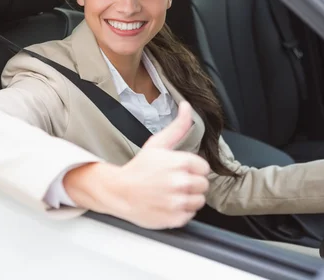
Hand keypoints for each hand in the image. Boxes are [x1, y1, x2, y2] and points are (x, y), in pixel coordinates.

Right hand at [64, 102, 209, 228]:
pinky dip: (180, 212)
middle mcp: (181, 182)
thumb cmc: (138, 168)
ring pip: (199, 201)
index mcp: (181, 162)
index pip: (204, 168)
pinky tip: (167, 204)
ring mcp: (178, 202)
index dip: (192, 169)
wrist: (119, 191)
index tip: (180, 170)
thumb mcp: (158, 143)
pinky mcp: (175, 218)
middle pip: (203, 185)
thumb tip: (187, 106)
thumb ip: (178, 126)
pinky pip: (190, 215)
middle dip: (191, 183)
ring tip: (170, 193)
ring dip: (187, 198)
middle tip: (174, 182)